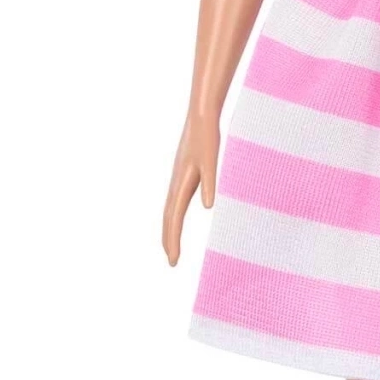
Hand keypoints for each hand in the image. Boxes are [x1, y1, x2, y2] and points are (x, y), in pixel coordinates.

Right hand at [162, 112, 219, 266]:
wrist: (201, 117)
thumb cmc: (207, 138)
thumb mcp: (211, 160)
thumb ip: (210, 182)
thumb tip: (208, 206)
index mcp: (181, 183)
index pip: (174, 218)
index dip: (173, 240)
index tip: (173, 261)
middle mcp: (176, 183)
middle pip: (168, 217)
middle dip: (169, 240)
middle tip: (172, 262)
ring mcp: (178, 178)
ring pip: (170, 209)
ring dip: (169, 229)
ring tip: (171, 247)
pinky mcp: (183, 173)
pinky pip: (175, 200)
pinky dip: (174, 214)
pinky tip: (178, 216)